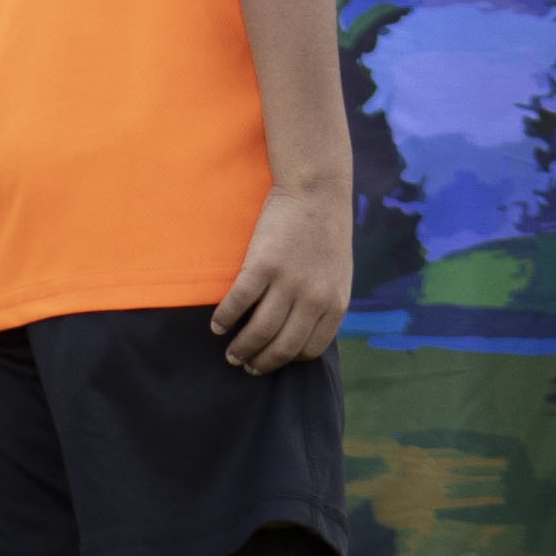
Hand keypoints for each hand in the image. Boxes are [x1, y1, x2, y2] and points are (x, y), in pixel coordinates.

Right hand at [212, 185, 351, 372]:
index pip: (309, 350)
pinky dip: (225, 319)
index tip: (272, 359)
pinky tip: (217, 325)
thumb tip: (302, 334)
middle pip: (282, 348)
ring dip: (241, 348)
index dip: (288, 360)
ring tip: (230, 354)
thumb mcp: (338, 274)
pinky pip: (239, 303)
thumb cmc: (326, 232)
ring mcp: (288, 283)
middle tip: (245, 365)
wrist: (316, 190)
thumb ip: (325, 304)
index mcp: (335, 303)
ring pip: (259, 332)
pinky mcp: (263, 265)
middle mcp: (314, 298)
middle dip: (261, 363)